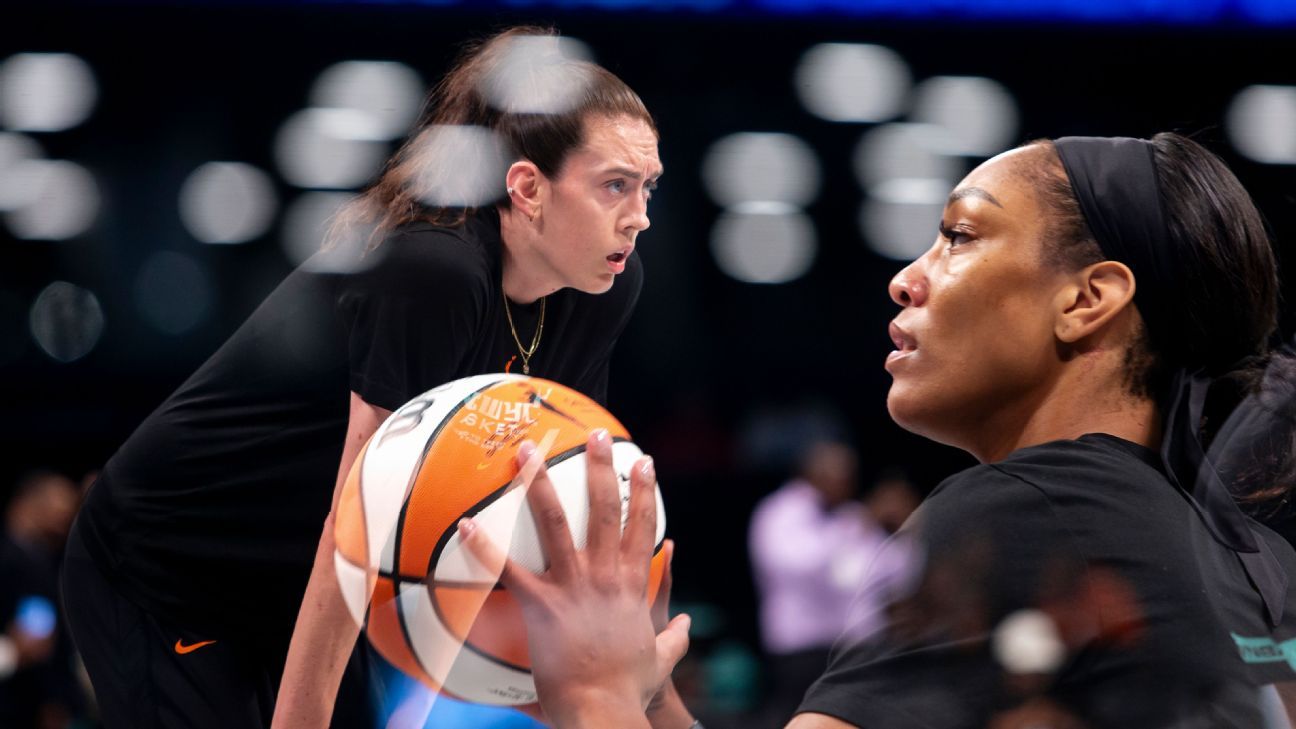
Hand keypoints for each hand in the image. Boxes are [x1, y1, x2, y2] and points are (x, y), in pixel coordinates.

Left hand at [457, 429, 690, 727]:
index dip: (646, 492)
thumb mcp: (659, 661)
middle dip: (602, 467)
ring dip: (539, 483)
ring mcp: (573, 586)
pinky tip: (464, 524)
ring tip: (527, 452)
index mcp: (632, 586)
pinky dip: (484, 546)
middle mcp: (605, 575)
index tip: (645, 462)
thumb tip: (688, 626)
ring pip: (556, 522)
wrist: (603, 708)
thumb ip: (675, 639)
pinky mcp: (541, 604)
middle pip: (607, 509)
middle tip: (597, 435)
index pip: (643, 527)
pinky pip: (508, 569)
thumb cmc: (629, 690)